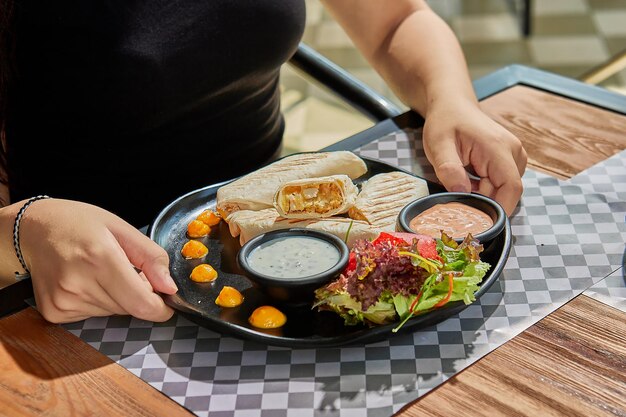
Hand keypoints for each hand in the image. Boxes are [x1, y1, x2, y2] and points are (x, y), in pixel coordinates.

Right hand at [19, 199, 177, 322]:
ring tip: (99, 272)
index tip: (166, 301)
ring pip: (112, 312)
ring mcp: (63, 301)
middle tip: (125, 271)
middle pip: (129, 308)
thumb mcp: (121, 228)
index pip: (141, 303)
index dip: (160, 307)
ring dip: (117, 298)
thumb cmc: (79, 224)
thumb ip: (151, 257)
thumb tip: (170, 287)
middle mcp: (79, 283)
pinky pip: (93, 315)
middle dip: (137, 294)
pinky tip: (84, 281)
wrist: (32, 230)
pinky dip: (98, 302)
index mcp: (100, 257)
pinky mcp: (54, 312)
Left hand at [422, 100, 526, 215]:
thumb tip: (461, 193)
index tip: (478, 222)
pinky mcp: (509, 160)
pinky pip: (500, 184)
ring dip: (482, 194)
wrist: (452, 105)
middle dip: (483, 201)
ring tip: (460, 180)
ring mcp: (514, 156)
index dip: (499, 209)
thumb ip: (449, 169)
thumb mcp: (438, 144)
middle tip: (457, 197)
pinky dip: (483, 188)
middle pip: (506, 192)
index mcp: (498, 148)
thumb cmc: (445, 122)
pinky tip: (468, 178)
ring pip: (502, 190)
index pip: (511, 188)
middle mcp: (513, 152)